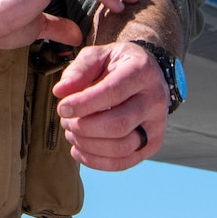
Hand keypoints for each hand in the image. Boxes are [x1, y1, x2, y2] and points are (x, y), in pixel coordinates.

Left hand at [52, 40, 167, 171]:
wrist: (146, 74)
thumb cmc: (116, 64)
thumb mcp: (98, 55)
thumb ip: (79, 70)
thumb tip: (60, 92)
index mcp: (142, 71)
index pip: (114, 92)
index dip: (84, 104)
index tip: (62, 108)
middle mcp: (155, 99)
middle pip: (119, 124)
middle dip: (85, 127)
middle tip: (65, 121)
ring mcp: (157, 124)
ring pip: (122, 147)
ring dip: (89, 145)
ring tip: (71, 133)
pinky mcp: (152, 143)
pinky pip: (125, 161)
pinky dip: (97, 161)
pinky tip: (78, 150)